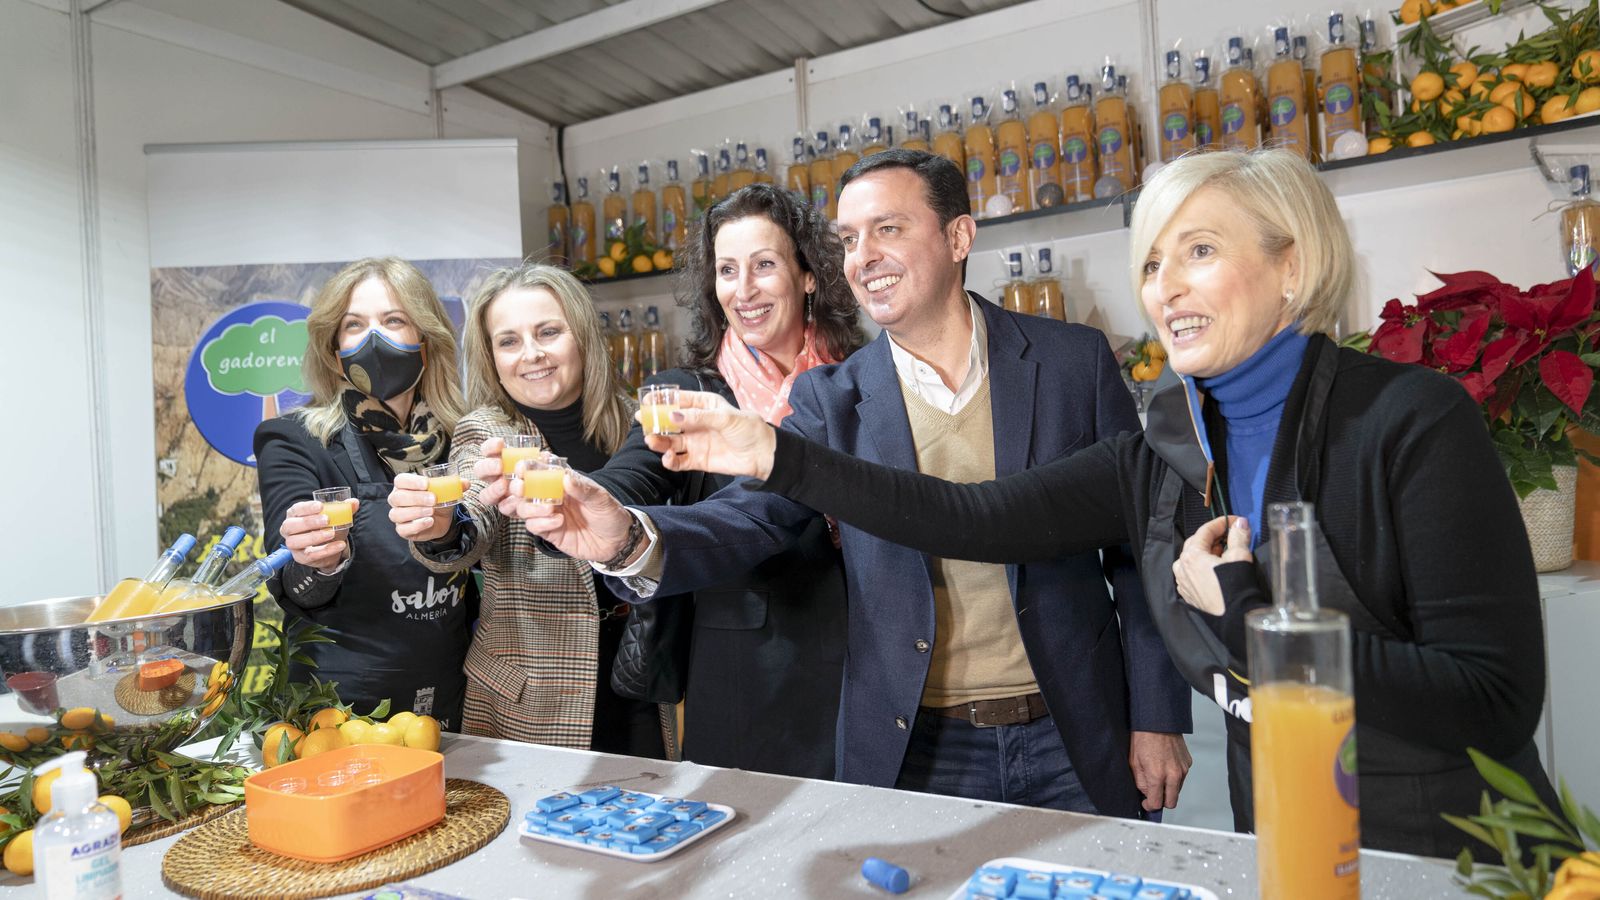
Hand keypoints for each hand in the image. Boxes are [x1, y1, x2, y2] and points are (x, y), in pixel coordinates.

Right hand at [279, 498, 359, 572]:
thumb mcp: (336, 516)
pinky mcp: (300, 557)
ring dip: (314, 537)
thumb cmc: (327, 527)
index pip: (296, 509)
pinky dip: (326, 550)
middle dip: (308, 522)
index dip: (307, 508)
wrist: (330, 548)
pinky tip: (339, 545)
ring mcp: (292, 544)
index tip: (321, 506)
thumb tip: (354, 502)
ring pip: (295, 541)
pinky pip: (310, 555)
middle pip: (290, 525)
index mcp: (295, 514)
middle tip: (327, 520)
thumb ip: (344, 508)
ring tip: (332, 533)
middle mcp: (288, 529)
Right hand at [388, 472, 457, 542]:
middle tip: (433, 499)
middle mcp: (397, 500)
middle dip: (416, 498)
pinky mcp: (402, 530)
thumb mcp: (446, 491)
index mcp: (404, 486)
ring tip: (432, 511)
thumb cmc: (438, 501)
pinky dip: (417, 525)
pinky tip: (429, 522)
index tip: (426, 484)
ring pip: (397, 513)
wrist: (440, 520)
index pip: (400, 480)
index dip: (411, 482)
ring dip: (416, 512)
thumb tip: (466, 483)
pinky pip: (403, 529)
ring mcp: (398, 515)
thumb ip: (455, 486)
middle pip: (397, 497)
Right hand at [513, 470, 635, 562]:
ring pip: (522, 507)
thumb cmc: (609, 513)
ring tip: (548, 508)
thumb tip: (565, 477)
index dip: (528, 466)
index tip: (522, 466)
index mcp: (562, 481)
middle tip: (521, 487)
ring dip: (529, 507)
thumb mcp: (601, 498)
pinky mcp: (548, 531)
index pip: (540, 469)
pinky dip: (540, 523)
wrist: (616, 541)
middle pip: (523, 488)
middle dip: (518, 487)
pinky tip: (558, 522)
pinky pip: (533, 526)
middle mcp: (550, 495)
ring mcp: (547, 514)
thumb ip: (583, 489)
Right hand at [641, 390, 776, 479]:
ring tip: (652, 441)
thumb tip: (673, 415)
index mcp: (704, 405)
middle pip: (670, 422)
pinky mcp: (698, 460)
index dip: (662, 400)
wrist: (763, 455)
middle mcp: (697, 423)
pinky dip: (670, 461)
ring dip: (659, 442)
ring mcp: (696, 442)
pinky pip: (679, 461)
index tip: (647, 401)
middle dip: (655, 422)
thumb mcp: (725, 417)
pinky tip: (667, 459)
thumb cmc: (749, 429)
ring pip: (671, 442)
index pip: (679, 400)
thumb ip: (698, 417)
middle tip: (643, 422)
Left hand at [1129, 731, 1191, 811]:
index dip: (1149, 806)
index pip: (1157, 803)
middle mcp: (1173, 774)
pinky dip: (1174, 777)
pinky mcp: (1188, 763)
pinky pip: (1181, 777)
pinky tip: (1165, 766)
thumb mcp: (1134, 762)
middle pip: (1172, 802)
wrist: (1158, 720)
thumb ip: (1141, 782)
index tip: (1146, 803)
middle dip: (1162, 801)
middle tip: (1153, 794)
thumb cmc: (1143, 738)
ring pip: (1177, 790)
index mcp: (1157, 775)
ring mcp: (1183, 769)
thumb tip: (1146, 794)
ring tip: (1158, 776)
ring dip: (1168, 789)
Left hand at [1172, 516, 1251, 614]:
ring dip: (1208, 552)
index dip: (1221, 523)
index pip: (1204, 531)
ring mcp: (1183, 582)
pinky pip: (1193, 573)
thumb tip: (1240, 523)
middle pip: (1196, 544)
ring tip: (1226, 551)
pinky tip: (1217, 568)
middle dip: (1214, 537)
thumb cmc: (1234, 587)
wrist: (1233, 617)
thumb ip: (1238, 536)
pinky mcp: (1188, 594)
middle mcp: (1182, 568)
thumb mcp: (1239, 556)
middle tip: (1231, 534)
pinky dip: (1204, 567)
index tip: (1234, 520)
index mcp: (1191, 556)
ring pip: (1193, 559)